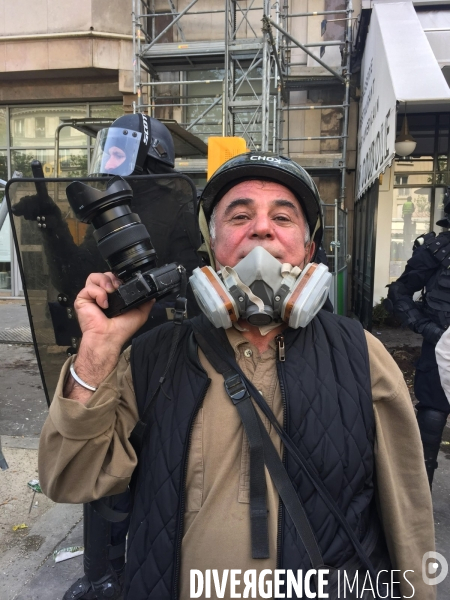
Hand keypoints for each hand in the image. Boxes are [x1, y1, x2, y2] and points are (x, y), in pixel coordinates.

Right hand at [65, 272, 153, 402]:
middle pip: (103, 274)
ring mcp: (91, 296)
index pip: (113, 278)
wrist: (109, 337)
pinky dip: (98, 293)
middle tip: (117, 288)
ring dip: (104, 281)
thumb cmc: (121, 329)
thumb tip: (153, 295)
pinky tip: (103, 304)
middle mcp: (101, 294)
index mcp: (112, 296)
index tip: (124, 284)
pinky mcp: (82, 299)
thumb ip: (146, 302)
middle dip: (112, 278)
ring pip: (94, 276)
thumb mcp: (140, 313)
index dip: (119, 278)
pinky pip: (88, 287)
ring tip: (110, 292)